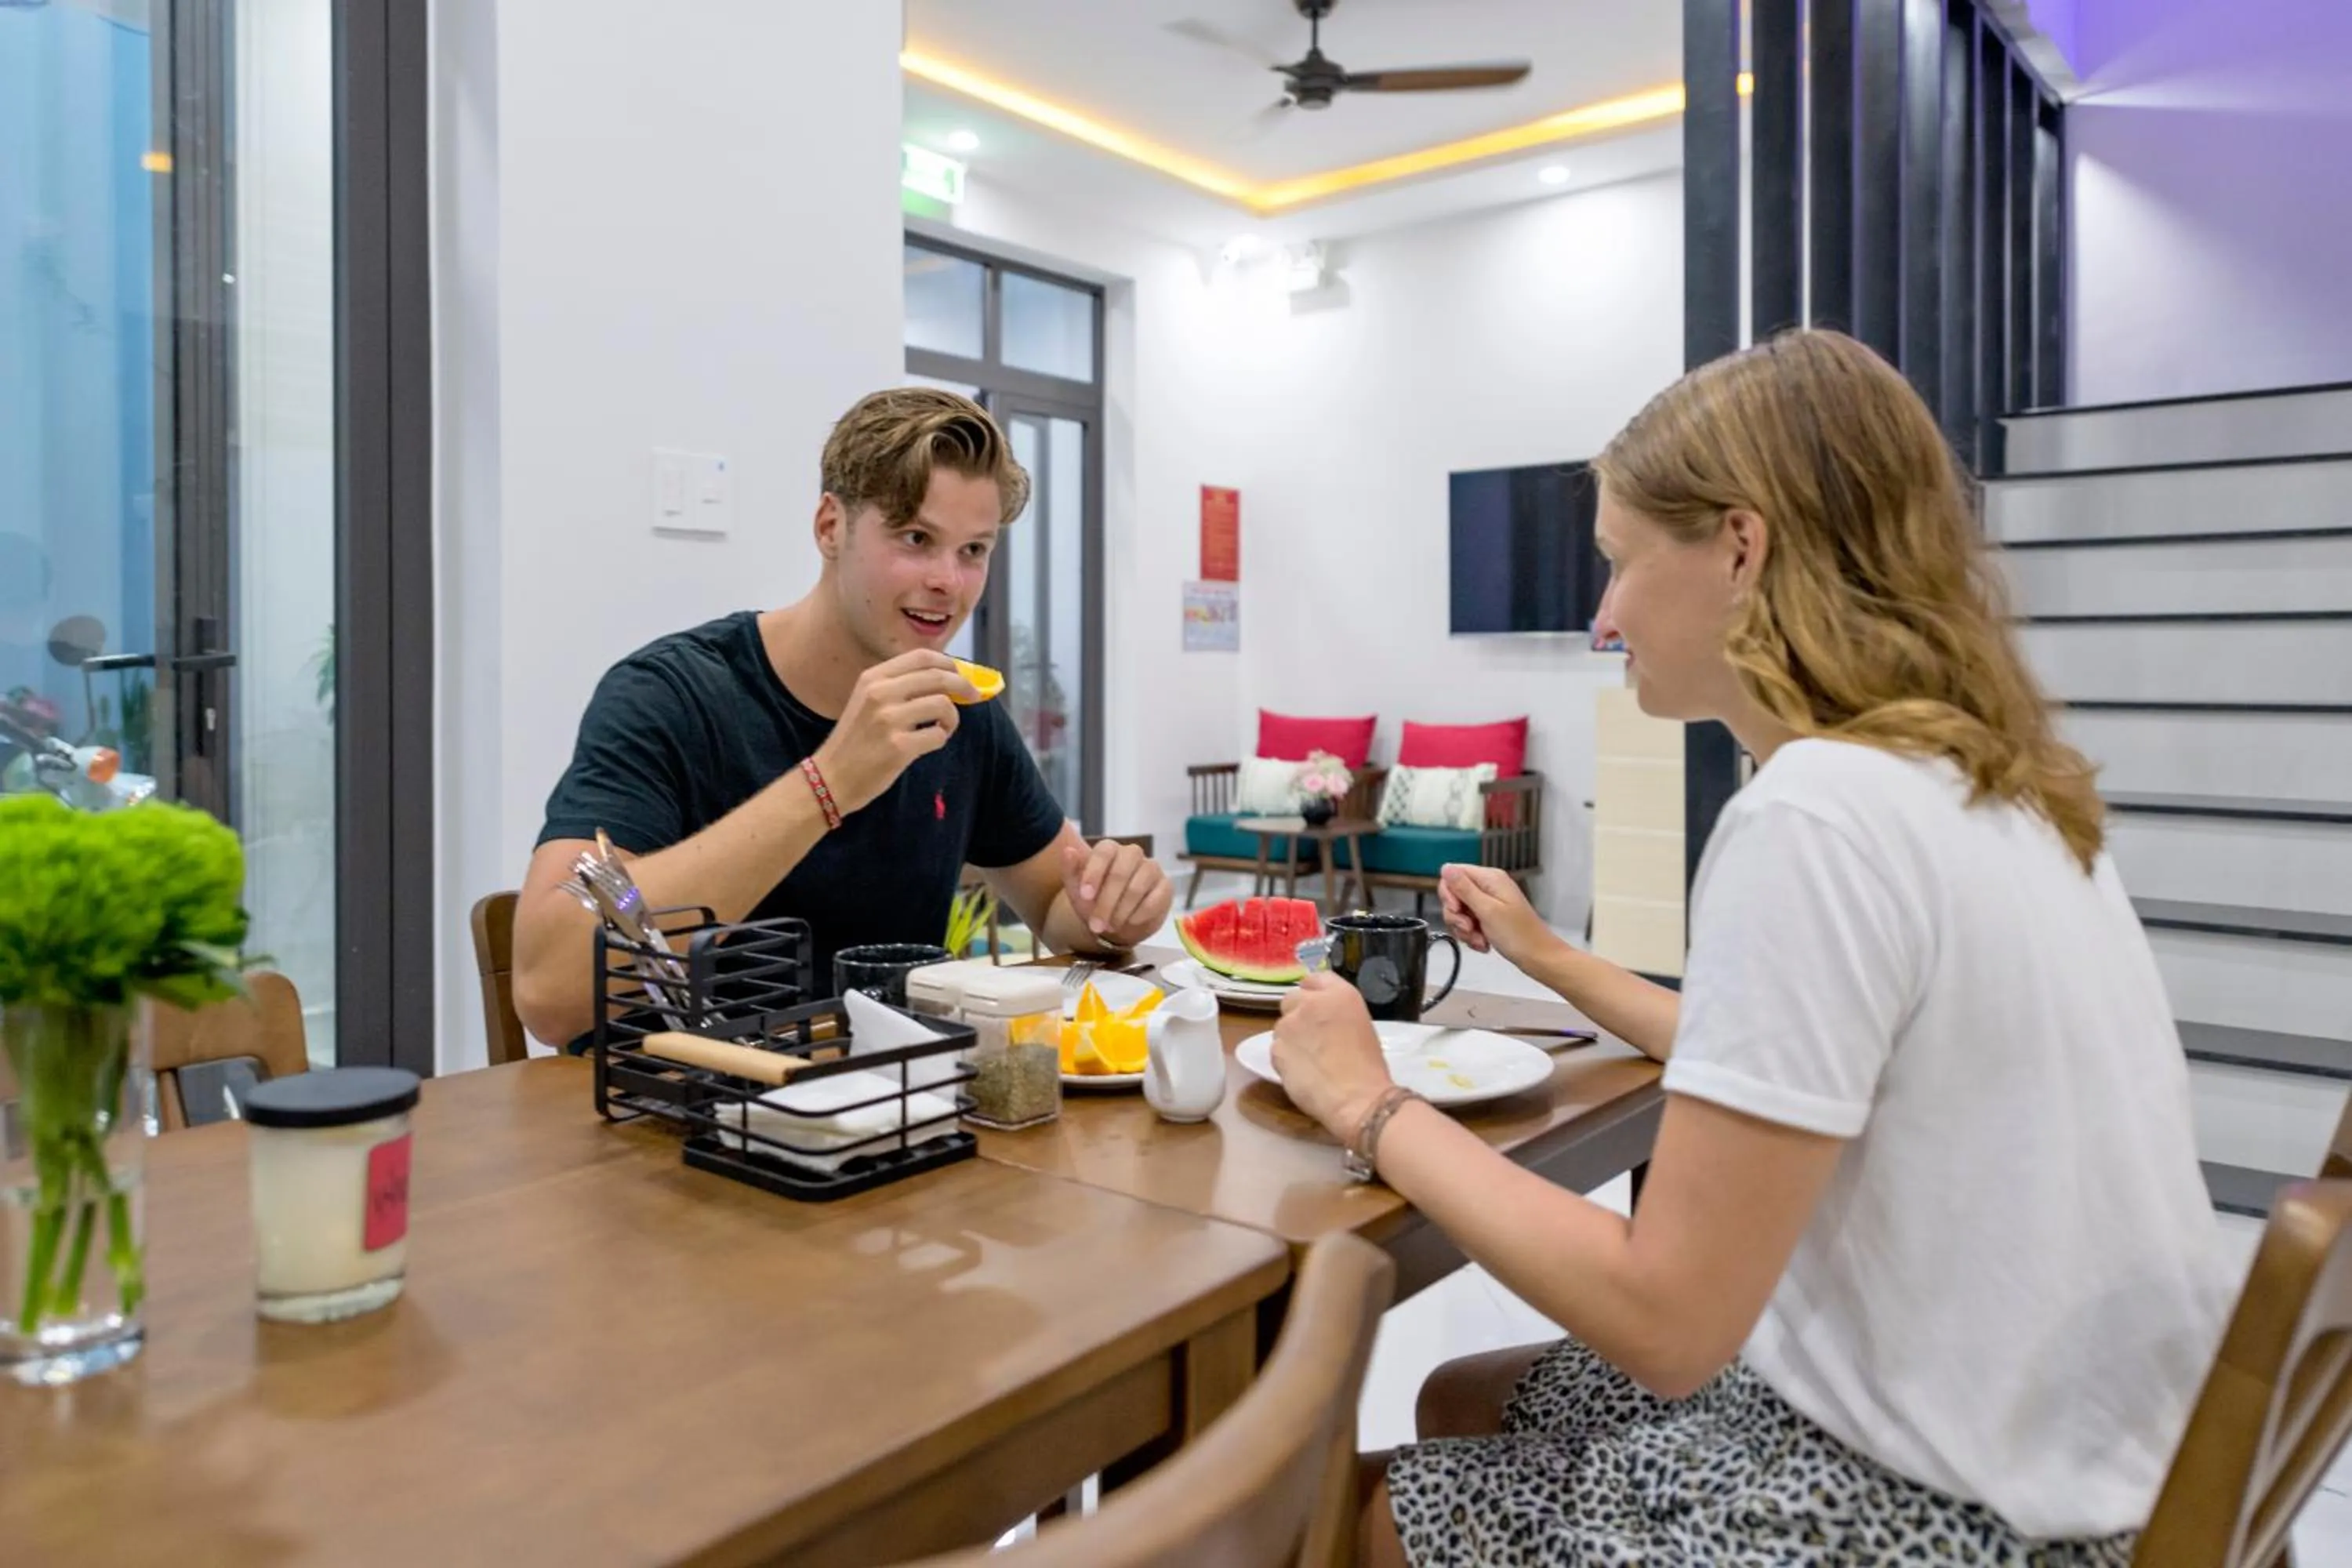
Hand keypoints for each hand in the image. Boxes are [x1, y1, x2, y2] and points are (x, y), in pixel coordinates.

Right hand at [808, 652, 978, 814]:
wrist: (831, 778)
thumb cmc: (855, 741)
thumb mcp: (867, 701)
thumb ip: (899, 686)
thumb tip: (945, 677)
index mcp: (873, 677)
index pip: (921, 656)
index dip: (949, 663)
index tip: (960, 673)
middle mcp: (880, 693)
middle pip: (939, 676)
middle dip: (963, 685)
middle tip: (973, 695)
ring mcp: (889, 719)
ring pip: (943, 704)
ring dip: (952, 717)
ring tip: (943, 728)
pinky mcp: (898, 746)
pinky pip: (938, 735)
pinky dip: (941, 739)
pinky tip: (930, 743)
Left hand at [1062, 838, 1172, 948]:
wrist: (1116, 921)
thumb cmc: (1095, 901)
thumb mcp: (1077, 890)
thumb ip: (1070, 870)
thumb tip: (1068, 850)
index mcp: (1109, 849)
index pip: (1103, 852)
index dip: (1094, 874)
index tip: (1085, 896)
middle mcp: (1132, 853)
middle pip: (1120, 873)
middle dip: (1106, 903)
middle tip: (1096, 925)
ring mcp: (1151, 868)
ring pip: (1137, 888)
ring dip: (1121, 912)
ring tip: (1111, 926)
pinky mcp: (1166, 886)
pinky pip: (1155, 900)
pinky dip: (1140, 915)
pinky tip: (1130, 922)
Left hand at [1271, 974, 1393, 1138]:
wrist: (1356, 1097)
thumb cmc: (1368, 1067)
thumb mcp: (1360, 1025)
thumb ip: (1336, 1012)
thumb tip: (1322, 1019)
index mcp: (1339, 993)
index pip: (1314, 979)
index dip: (1314, 994)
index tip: (1317, 1009)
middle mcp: (1310, 1002)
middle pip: (1292, 999)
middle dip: (1298, 1014)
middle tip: (1312, 1036)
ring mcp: (1289, 1025)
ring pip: (1282, 1026)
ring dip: (1291, 1037)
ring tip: (1309, 1059)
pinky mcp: (1276, 1049)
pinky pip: (1276, 1049)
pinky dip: (1285, 1058)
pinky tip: (1302, 1072)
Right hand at [1439, 862, 1555, 968]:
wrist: (1539, 957)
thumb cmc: (1518, 935)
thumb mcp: (1487, 910)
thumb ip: (1464, 888)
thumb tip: (1445, 867)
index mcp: (1490, 879)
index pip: (1453, 875)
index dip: (1449, 894)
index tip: (1458, 911)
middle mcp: (1489, 887)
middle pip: (1454, 895)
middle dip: (1457, 916)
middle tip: (1470, 928)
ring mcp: (1490, 903)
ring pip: (1460, 913)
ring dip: (1465, 930)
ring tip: (1480, 940)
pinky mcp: (1491, 918)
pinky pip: (1470, 924)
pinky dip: (1473, 936)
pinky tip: (1484, 944)